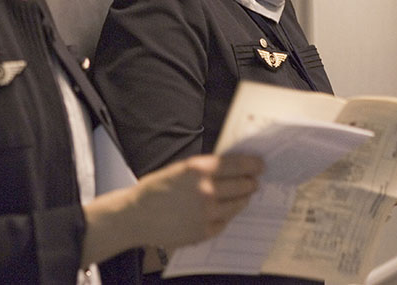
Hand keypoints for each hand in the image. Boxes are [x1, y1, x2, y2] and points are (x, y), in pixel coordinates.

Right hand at [130, 154, 263, 248]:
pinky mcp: (205, 231)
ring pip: (238, 204)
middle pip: (243, 185)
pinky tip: (222, 210)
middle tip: (253, 181)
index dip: (253, 165)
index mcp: (198, 169)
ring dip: (242, 198)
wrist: (136, 216)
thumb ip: (206, 168)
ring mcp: (207, 213)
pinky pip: (226, 221)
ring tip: (242, 195)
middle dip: (250, 182)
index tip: (260, 165)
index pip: (238, 165)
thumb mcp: (180, 169)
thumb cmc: (156, 189)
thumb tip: (231, 167)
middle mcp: (206, 190)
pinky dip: (227, 214)